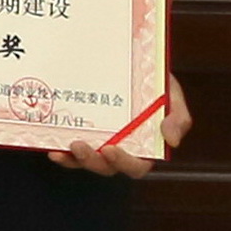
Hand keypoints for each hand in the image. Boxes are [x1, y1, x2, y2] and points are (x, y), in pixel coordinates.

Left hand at [55, 72, 188, 177]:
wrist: (134, 64)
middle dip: (92, 160)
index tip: (110, 149)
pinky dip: (62, 152)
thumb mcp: (172, 96)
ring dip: (74, 158)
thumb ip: (177, 117)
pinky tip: (53, 148)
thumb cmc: (156, 85)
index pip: (136, 165)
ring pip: (85, 160)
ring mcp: (99, 142)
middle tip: (80, 146)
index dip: (123, 162)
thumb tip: (171, 140)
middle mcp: (120, 148)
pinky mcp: (82, 132)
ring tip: (65, 146)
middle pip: (106, 166)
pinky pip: (70, 149)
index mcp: (144, 146)